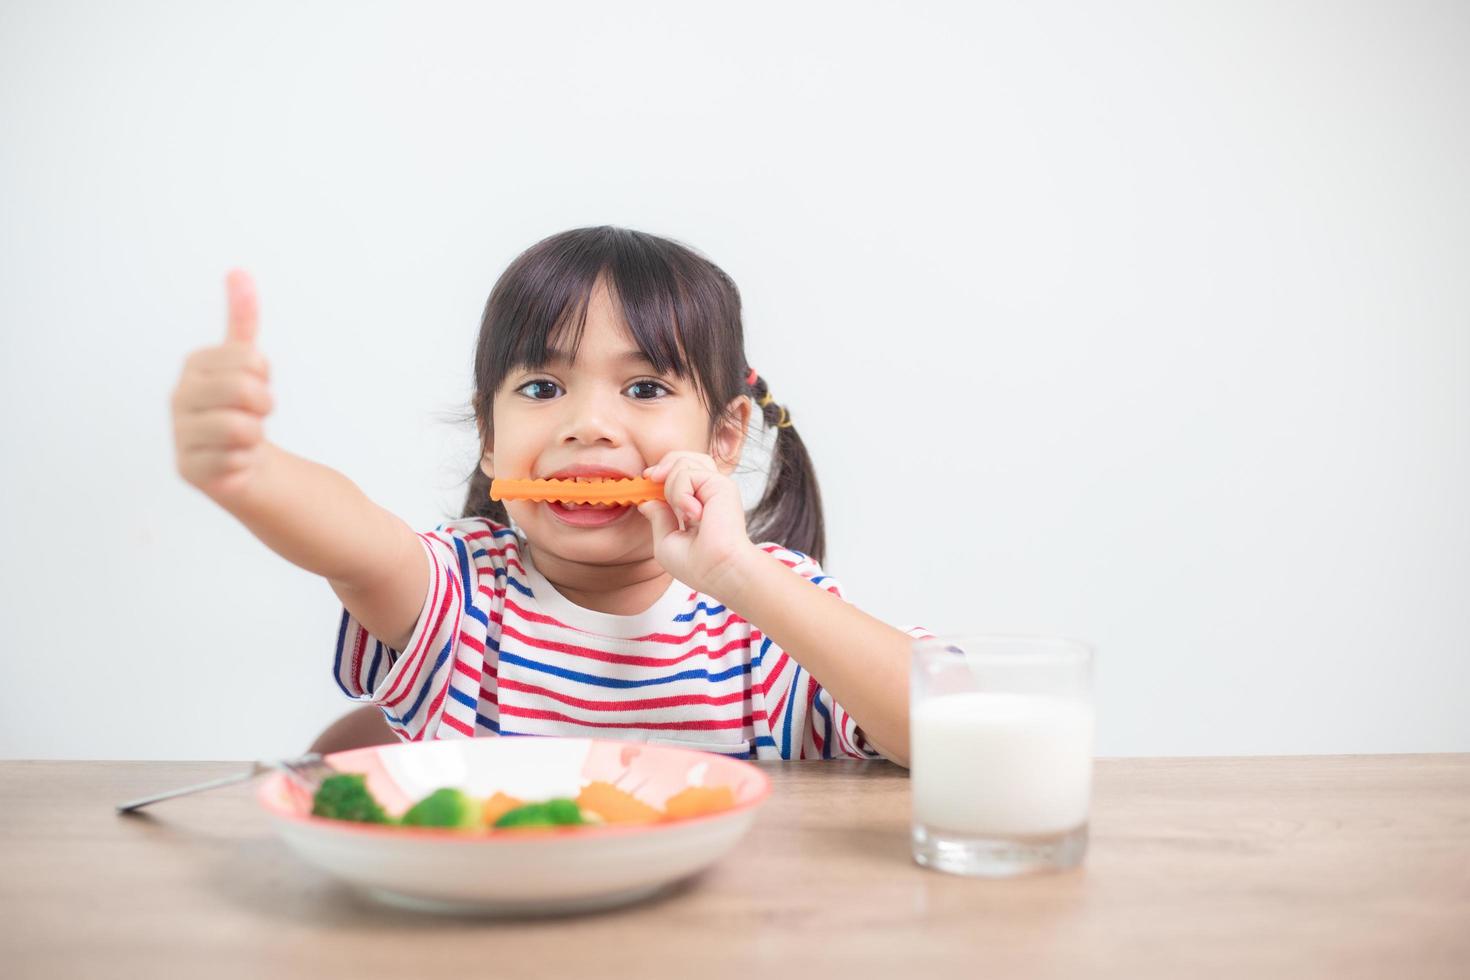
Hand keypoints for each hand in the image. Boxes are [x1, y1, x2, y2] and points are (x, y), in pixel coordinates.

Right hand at [171, 269, 273, 501]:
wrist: (239, 460)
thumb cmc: (241, 407)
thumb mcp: (245, 362)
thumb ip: (242, 320)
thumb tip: (238, 271)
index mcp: (194, 365)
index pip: (251, 359)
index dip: (264, 376)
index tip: (254, 385)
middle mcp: (178, 396)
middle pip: (245, 390)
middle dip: (263, 405)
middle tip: (254, 414)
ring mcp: (179, 433)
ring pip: (242, 428)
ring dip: (255, 437)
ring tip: (242, 438)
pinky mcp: (187, 468)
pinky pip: (237, 461)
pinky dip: (245, 463)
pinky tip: (233, 461)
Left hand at [638, 451, 756, 601]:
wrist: (717, 570)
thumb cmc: (697, 565)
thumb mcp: (666, 542)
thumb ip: (658, 518)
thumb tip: (647, 501)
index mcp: (698, 505)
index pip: (679, 475)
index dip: (661, 472)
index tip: (647, 479)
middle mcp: (708, 493)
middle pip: (684, 458)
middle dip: (663, 465)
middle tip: (651, 479)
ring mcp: (715, 487)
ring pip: (684, 461)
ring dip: (671, 483)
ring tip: (679, 509)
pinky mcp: (720, 484)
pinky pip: (687, 473)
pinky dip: (679, 491)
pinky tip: (691, 513)